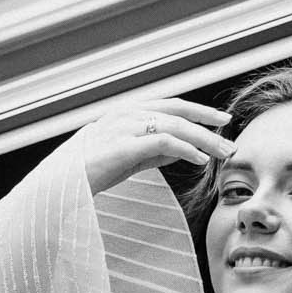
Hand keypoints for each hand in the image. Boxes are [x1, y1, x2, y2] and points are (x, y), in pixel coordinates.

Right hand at [81, 94, 235, 194]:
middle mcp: (127, 114)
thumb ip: (153, 151)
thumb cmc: (90, 173)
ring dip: (203, 140)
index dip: (199, 111)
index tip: (222, 121)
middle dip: (208, 126)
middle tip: (231, 142)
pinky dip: (186, 149)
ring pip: (175, 126)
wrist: (60, 187)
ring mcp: (123, 127)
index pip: (171, 105)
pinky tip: (200, 160)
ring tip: (222, 154)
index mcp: (127, 112)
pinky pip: (163, 143)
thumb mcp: (127, 158)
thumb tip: (183, 152)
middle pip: (178, 113)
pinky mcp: (123, 146)